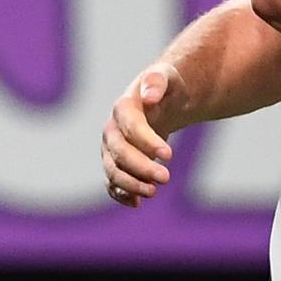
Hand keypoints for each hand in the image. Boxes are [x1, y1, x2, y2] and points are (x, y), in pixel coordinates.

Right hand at [101, 64, 188, 207]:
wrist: (158, 98)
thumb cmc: (164, 86)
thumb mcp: (165, 77)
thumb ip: (156, 83)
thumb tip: (149, 96)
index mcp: (123, 108)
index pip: (132, 127)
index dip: (148, 141)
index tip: (170, 154)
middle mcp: (112, 129)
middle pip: (120, 152)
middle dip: (141, 167)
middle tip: (166, 178)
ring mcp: (111, 147)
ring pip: (113, 170)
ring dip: (130, 184)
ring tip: (153, 192)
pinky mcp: (115, 161)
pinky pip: (112, 181)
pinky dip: (120, 194)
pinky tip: (136, 203)